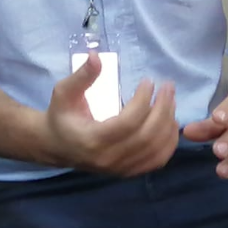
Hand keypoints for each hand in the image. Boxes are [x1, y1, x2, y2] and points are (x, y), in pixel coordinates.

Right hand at [44, 51, 179, 176]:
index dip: (143, 101)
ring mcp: (120, 169)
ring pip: (155, 150)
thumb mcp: (64, 92)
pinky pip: (156, 161)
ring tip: (171, 100)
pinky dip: (169, 143)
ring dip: (168, 124)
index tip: (149, 81)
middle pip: (146, 137)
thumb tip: (96, 57)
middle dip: (162, 109)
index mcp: (92, 140)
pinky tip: (171, 123)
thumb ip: (82, 76)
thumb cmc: (61, 115)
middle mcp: (108, 159)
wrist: (56, 146)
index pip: (127, 123)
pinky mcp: (128, 171)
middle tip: (168, 86)